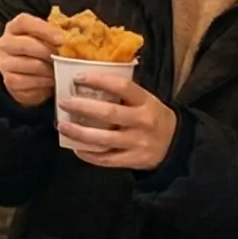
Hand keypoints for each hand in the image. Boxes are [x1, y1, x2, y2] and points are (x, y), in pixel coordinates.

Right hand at [0, 12, 63, 107]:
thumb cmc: (42, 53)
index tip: (61, 39)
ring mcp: (4, 63)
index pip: (24, 22)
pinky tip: (51, 80)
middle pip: (25, 44)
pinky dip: (42, 81)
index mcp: (14, 27)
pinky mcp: (8, 81)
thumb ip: (58, 34)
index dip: (43, 29)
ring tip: (60, 70)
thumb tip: (76, 36)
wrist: (31, 76)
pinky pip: (26, 81)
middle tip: (64, 58)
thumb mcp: (48, 39)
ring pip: (28, 64)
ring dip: (48, 69)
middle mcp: (4, 43)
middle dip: (48, 52)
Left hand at [56, 75, 178, 170]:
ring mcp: (138, 142)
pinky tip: (76, 148)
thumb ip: (123, 93)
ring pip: (104, 139)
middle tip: (64, 102)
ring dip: (79, 133)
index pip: (122, 87)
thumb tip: (88, 82)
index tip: (77, 78)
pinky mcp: (134, 160)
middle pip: (109, 113)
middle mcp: (143, 121)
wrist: (175, 144)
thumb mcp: (146, 100)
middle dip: (82, 107)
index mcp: (146, 101)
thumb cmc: (152, 116)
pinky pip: (107, 159)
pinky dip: (89, 155)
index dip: (99, 80)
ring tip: (62, 126)